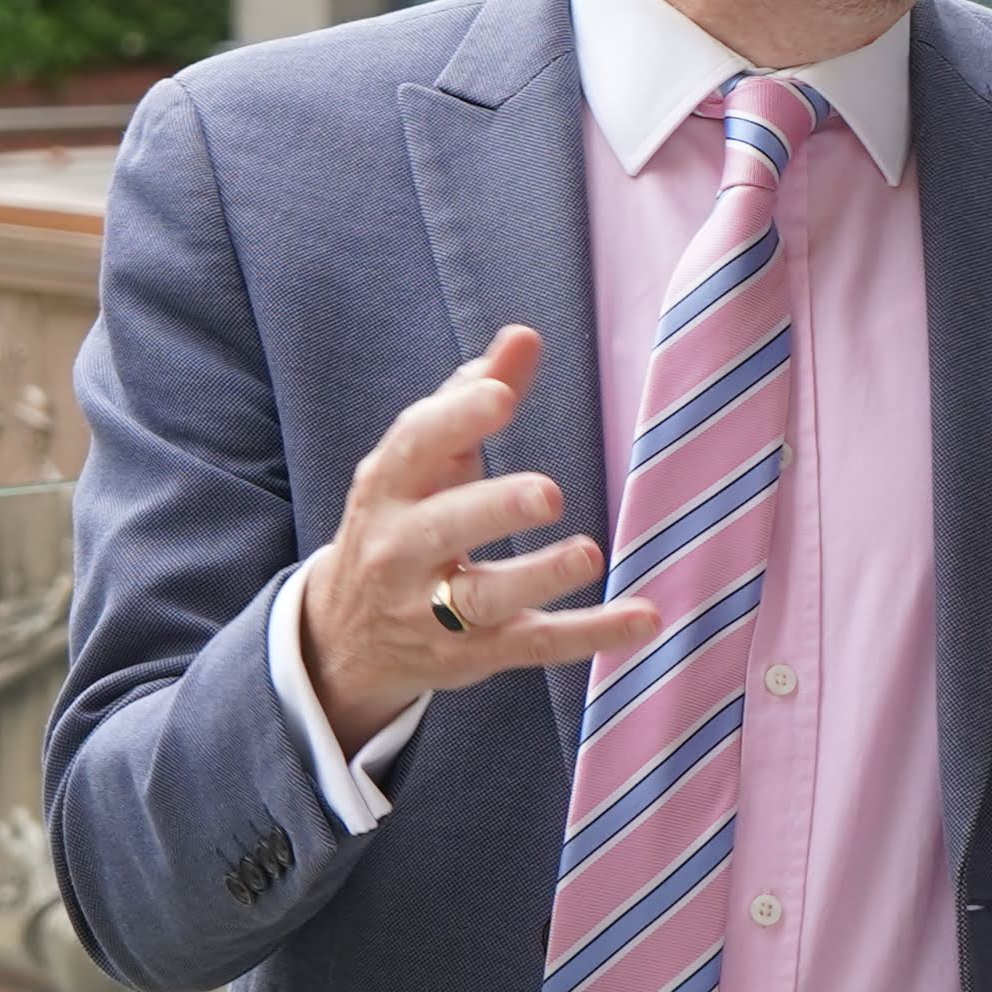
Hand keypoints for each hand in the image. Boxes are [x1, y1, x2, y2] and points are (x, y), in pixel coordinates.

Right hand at [300, 327, 660, 753]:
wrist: (346, 635)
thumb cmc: (403, 521)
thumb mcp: (423, 462)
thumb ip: (472, 398)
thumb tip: (523, 336)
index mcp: (388, 488)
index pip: (412, 447)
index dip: (454, 420)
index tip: (499, 395)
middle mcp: (401, 550)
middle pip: (442, 529)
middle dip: (492, 508)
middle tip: (548, 493)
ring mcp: (433, 609)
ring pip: (484, 597)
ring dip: (539, 577)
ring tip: (589, 554)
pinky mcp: (474, 654)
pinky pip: (535, 645)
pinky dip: (592, 634)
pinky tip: (644, 618)